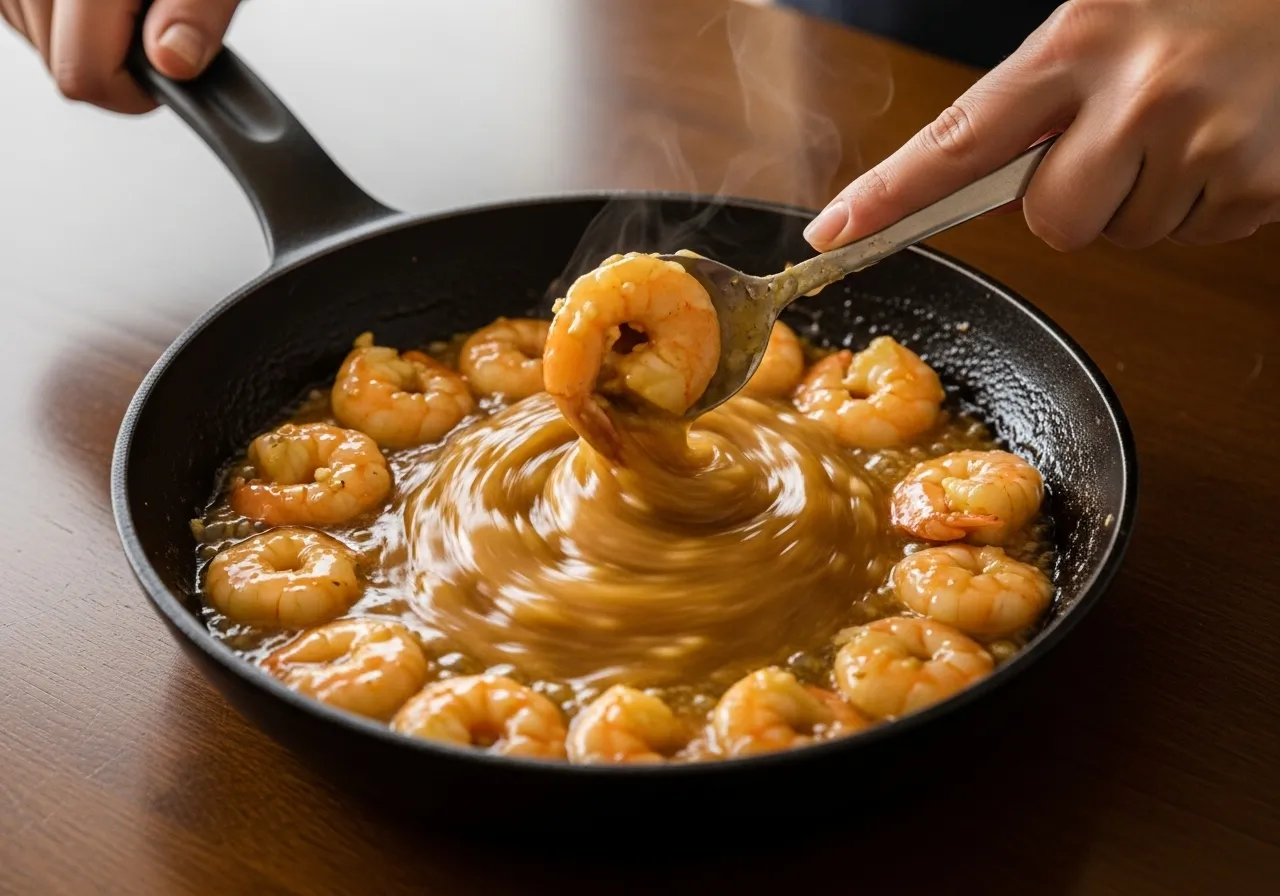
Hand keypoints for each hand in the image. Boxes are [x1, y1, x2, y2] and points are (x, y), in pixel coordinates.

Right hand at [1, 0, 241, 113]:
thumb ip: (196, 12)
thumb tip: (173, 61)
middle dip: (112, 55)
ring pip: (37, 38)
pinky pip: (21, 10)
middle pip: (59, 61)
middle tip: (152, 14)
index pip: (83, 74)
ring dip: (85, 31)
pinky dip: (58, 8)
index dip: (134, 91)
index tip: (165, 67)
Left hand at [803, 0, 1279, 251]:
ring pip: (1122, 235)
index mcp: (1081, 41)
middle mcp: (1137, 90)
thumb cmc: (1211, 9)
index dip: (890, 194)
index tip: (834, 232)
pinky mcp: (1252, 184)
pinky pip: (1191, 237)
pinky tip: (1229, 144)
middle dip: (1078, 201)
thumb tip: (980, 187)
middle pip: (1051, 221)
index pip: (958, 138)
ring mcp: (1201, 140)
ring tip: (1194, 128)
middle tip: (1131, 138)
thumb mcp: (1111, 27)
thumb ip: (1041, 102)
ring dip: (1146, 199)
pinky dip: (1204, 204)